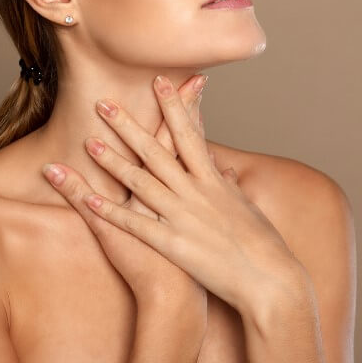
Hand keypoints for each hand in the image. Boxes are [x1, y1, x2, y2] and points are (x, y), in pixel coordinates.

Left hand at [49, 74, 300, 315]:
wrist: (271, 281)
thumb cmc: (263, 246)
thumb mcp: (245, 207)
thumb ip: (228, 186)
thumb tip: (221, 169)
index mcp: (213, 181)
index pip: (189, 134)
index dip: (173, 106)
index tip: (159, 81)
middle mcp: (196, 192)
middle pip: (156, 151)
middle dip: (129, 125)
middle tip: (104, 103)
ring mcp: (183, 216)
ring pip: (141, 181)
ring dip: (114, 161)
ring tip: (90, 142)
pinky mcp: (173, 243)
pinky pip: (135, 224)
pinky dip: (113, 210)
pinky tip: (91, 197)